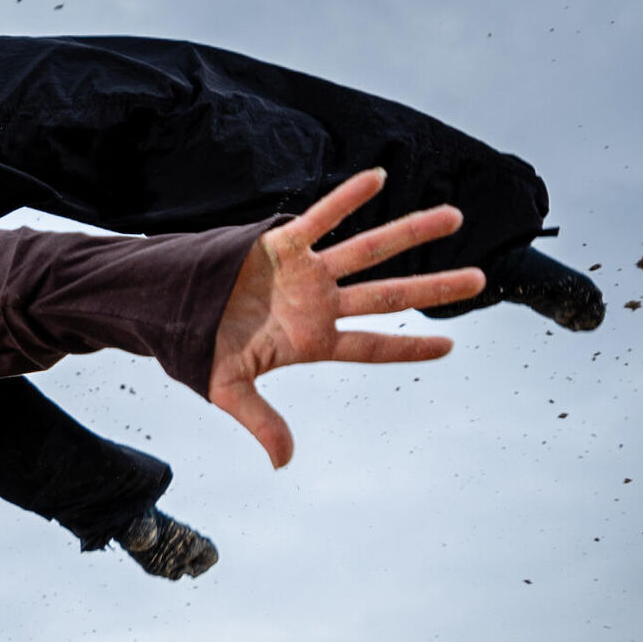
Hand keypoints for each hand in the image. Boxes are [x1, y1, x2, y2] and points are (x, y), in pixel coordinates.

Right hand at [209, 168, 483, 467]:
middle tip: (481, 279)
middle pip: (387, 296)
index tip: (450, 347)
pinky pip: (319, 220)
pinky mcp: (279, 245)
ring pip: (366, 252)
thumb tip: (284, 463)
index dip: (408, 349)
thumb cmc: (198, 350)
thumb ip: (261, 422)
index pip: (370, 347)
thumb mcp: (229, 391)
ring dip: (411, 234)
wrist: (161, 310)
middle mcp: (317, 304)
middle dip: (434, 288)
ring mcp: (303, 273)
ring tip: (455, 216)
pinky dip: (346, 201)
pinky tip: (378, 178)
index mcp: (310, 341)